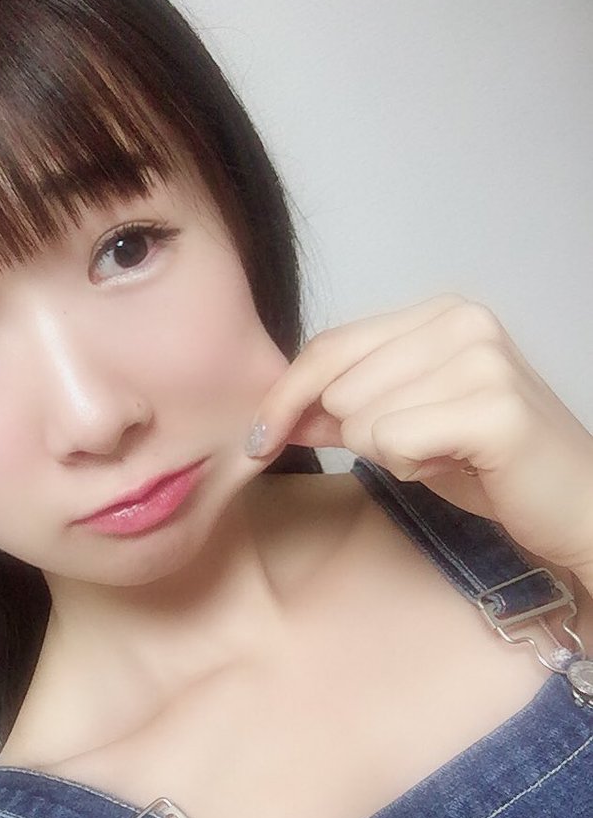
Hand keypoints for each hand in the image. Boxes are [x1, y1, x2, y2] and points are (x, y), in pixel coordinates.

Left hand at [244, 294, 592, 577]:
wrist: (572, 504)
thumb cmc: (489, 464)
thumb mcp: (402, 428)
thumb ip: (340, 412)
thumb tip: (274, 414)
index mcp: (439, 314)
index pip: (329, 346)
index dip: (285, 396)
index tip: (256, 438)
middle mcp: (461, 321)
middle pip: (338, 385)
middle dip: (360, 434)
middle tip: (423, 447)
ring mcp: (481, 359)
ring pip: (361, 419)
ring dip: (391, 454)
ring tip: (446, 453)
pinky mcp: (493, 407)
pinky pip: (393, 443)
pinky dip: (412, 468)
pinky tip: (457, 464)